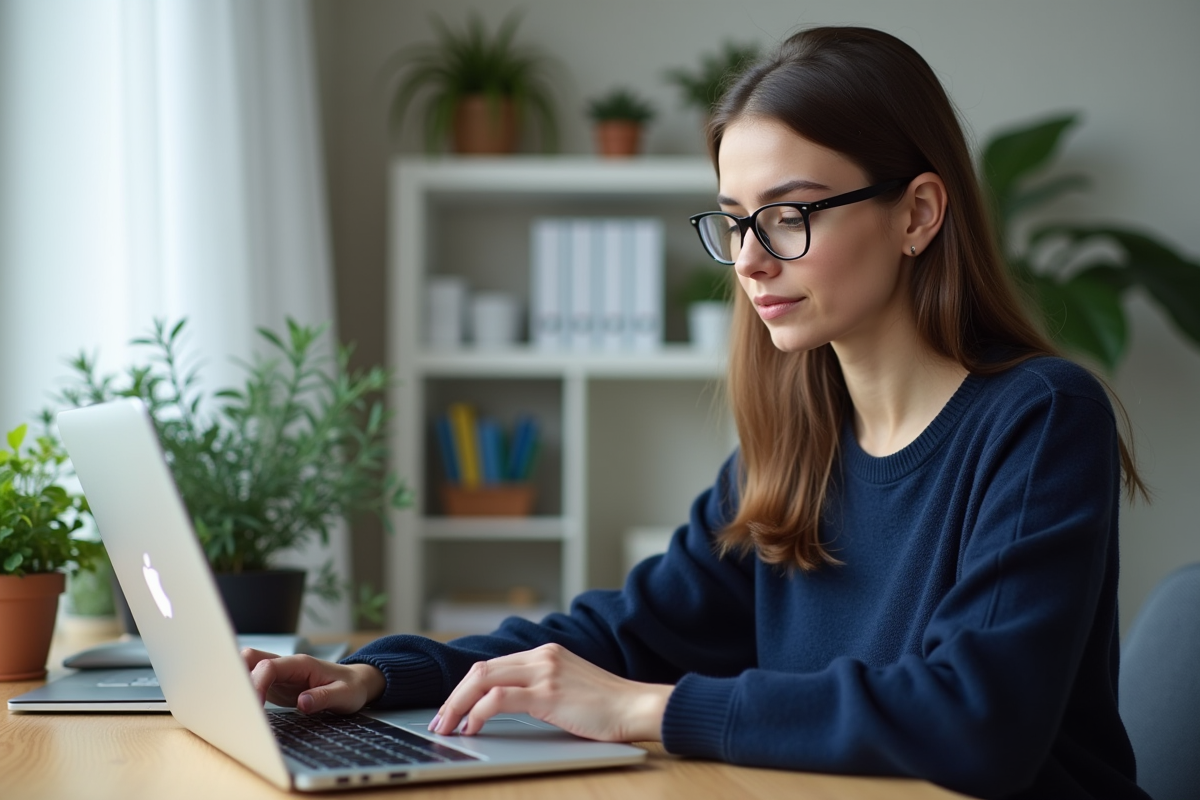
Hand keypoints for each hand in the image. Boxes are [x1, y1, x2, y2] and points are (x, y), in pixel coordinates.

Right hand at [242, 648, 385, 714]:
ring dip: (238, 683)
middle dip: (237, 676)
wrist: (356, 683)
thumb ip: (323, 698)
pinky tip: (243, 709)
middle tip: (236, 703)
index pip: (269, 667)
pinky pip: (254, 684)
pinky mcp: (276, 686)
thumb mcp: (344, 695)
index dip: (256, 684)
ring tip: (236, 707)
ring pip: (248, 668)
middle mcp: (286, 666)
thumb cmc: (351, 687)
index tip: (254, 706)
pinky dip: (244, 692)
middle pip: (250, 658)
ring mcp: (279, 675)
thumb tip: (302, 702)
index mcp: (300, 664)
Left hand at [429, 643, 672, 742]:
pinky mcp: (548, 693)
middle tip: (439, 720)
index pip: (492, 665)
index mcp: (546, 653)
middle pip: (480, 670)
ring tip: (447, 726)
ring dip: (458, 705)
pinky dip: (478, 713)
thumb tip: (506, 706)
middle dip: (453, 696)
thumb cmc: (608, 707)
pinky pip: (499, 699)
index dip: (465, 688)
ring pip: (483, 680)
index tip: (451, 709)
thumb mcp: (570, 687)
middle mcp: (542, 656)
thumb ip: (542, 688)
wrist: (638, 707)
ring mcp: (545, 672)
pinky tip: (472, 728)